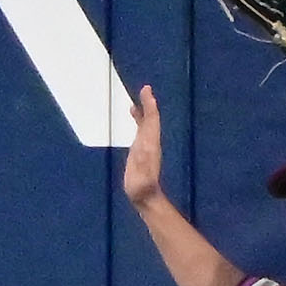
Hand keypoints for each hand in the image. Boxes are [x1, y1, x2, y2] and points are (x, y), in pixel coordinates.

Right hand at [124, 85, 162, 207]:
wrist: (143, 196)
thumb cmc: (141, 182)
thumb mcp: (141, 166)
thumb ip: (142, 151)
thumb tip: (143, 143)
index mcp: (150, 142)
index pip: (152, 119)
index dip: (149, 105)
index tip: (146, 89)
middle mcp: (150, 142)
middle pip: (150, 119)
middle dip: (147, 105)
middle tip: (143, 90)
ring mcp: (146, 147)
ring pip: (146, 125)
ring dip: (143, 113)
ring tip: (136, 103)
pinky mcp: (140, 152)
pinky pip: (140, 132)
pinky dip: (137, 123)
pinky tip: (133, 121)